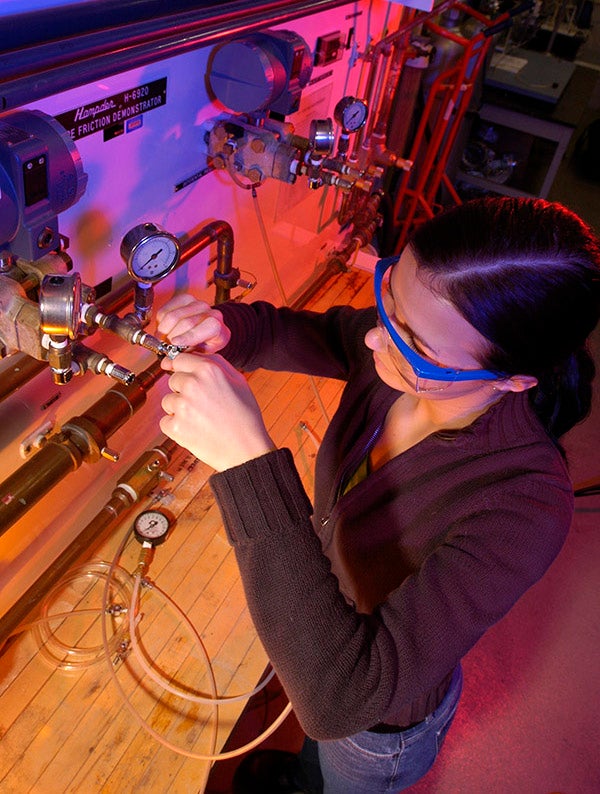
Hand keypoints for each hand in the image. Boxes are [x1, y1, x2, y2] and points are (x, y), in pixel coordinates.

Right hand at [156, 295, 230, 352]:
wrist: (208, 330)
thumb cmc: (205, 344)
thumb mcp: (201, 354)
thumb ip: (187, 356)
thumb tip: (167, 361)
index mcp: (216, 326)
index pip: (203, 328)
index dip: (187, 337)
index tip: (175, 343)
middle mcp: (208, 311)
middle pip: (185, 323)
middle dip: (171, 336)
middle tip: (164, 346)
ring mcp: (196, 303)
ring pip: (172, 316)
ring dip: (163, 330)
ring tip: (163, 340)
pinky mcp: (183, 299)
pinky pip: (165, 310)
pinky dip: (160, 322)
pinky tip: (164, 329)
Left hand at [159, 352, 274, 470]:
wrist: (245, 449)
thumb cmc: (245, 416)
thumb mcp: (238, 380)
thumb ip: (216, 363)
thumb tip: (194, 356)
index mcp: (208, 370)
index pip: (179, 358)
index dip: (181, 367)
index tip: (181, 373)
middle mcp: (192, 384)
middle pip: (172, 380)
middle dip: (182, 390)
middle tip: (202, 404)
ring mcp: (182, 406)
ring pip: (168, 401)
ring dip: (179, 409)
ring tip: (200, 418)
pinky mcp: (175, 426)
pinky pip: (165, 421)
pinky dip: (176, 427)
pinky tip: (194, 429)